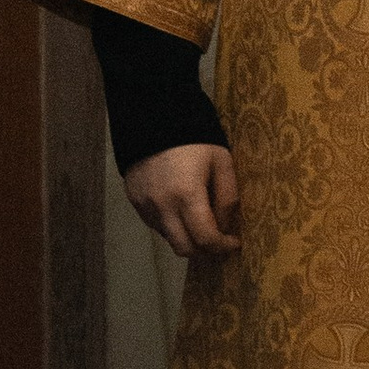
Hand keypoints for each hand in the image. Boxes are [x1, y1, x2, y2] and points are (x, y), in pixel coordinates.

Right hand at [122, 141, 241, 258]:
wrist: (153, 117)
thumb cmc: (195, 139)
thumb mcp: (221, 163)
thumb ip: (227, 198)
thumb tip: (226, 227)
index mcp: (187, 195)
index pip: (205, 239)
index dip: (223, 247)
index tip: (234, 243)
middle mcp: (163, 206)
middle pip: (184, 249)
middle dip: (205, 252)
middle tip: (218, 242)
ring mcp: (145, 204)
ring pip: (169, 238)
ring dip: (187, 237)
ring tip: (198, 221)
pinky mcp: (134, 200)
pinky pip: (155, 224)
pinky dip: (171, 225)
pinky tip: (179, 208)